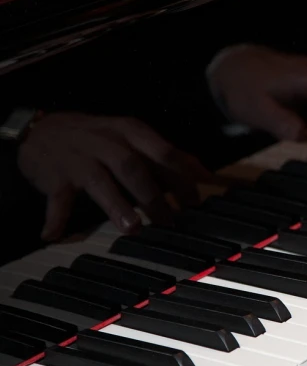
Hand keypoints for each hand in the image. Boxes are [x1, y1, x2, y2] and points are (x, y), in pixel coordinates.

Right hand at [17, 112, 211, 239]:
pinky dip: (55, 217)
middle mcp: (106, 142)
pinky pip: (56, 198)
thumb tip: (205, 174)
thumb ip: (168, 156)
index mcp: (131, 132)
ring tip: (132, 227)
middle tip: (169, 223)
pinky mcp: (54, 176)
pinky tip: (53, 235)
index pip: (163, 151)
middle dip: (154, 196)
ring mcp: (79, 159)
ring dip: (117, 205)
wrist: (41, 130)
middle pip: (134, 168)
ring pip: (100, 181)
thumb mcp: (133, 138)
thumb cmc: (98, 139)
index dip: (181, 177)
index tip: (194, 202)